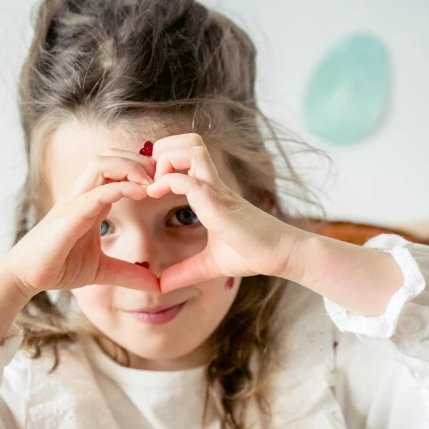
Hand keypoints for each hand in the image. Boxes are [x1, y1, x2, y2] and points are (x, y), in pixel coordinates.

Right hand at [7, 152, 159, 296]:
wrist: (27, 276)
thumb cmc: (59, 267)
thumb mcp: (104, 271)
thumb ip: (129, 274)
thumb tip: (156, 285)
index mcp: (92, 202)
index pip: (116, 170)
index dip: (141, 170)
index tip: (165, 183)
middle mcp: (82, 195)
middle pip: (109, 156)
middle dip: (139, 160)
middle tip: (163, 176)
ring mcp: (74, 201)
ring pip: (101, 163)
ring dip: (130, 166)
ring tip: (152, 181)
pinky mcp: (69, 215)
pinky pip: (97, 191)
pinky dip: (120, 187)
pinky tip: (140, 193)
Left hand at [146, 134, 298, 292]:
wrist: (280, 255)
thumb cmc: (251, 254)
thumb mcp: (209, 265)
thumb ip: (184, 273)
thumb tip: (160, 286)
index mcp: (211, 192)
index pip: (187, 156)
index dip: (163, 162)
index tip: (148, 185)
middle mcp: (213, 184)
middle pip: (189, 141)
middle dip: (163, 150)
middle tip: (151, 176)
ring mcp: (217, 190)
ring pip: (191, 148)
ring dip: (167, 159)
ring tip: (155, 182)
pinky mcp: (218, 203)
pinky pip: (189, 179)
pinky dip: (168, 180)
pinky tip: (155, 194)